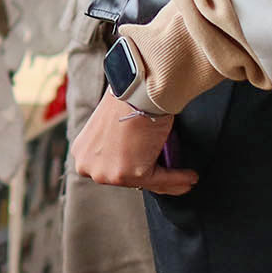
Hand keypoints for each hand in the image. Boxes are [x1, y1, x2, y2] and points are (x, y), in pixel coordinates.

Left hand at [71, 92, 197, 194]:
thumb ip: (114, 147)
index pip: (111, 170)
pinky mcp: (132, 174)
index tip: (149, 171)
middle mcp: (89, 167)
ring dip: (169, 181)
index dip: (132, 170)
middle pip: (126, 179)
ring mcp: (109, 173)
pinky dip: (179, 179)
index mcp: (81, 154)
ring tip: (185, 177)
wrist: (135, 91)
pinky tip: (190, 176)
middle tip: (170, 174)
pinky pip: (162, 181)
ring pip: (146, 182)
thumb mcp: (109, 128)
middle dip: (150, 176)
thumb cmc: (125, 100)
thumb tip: (137, 158)